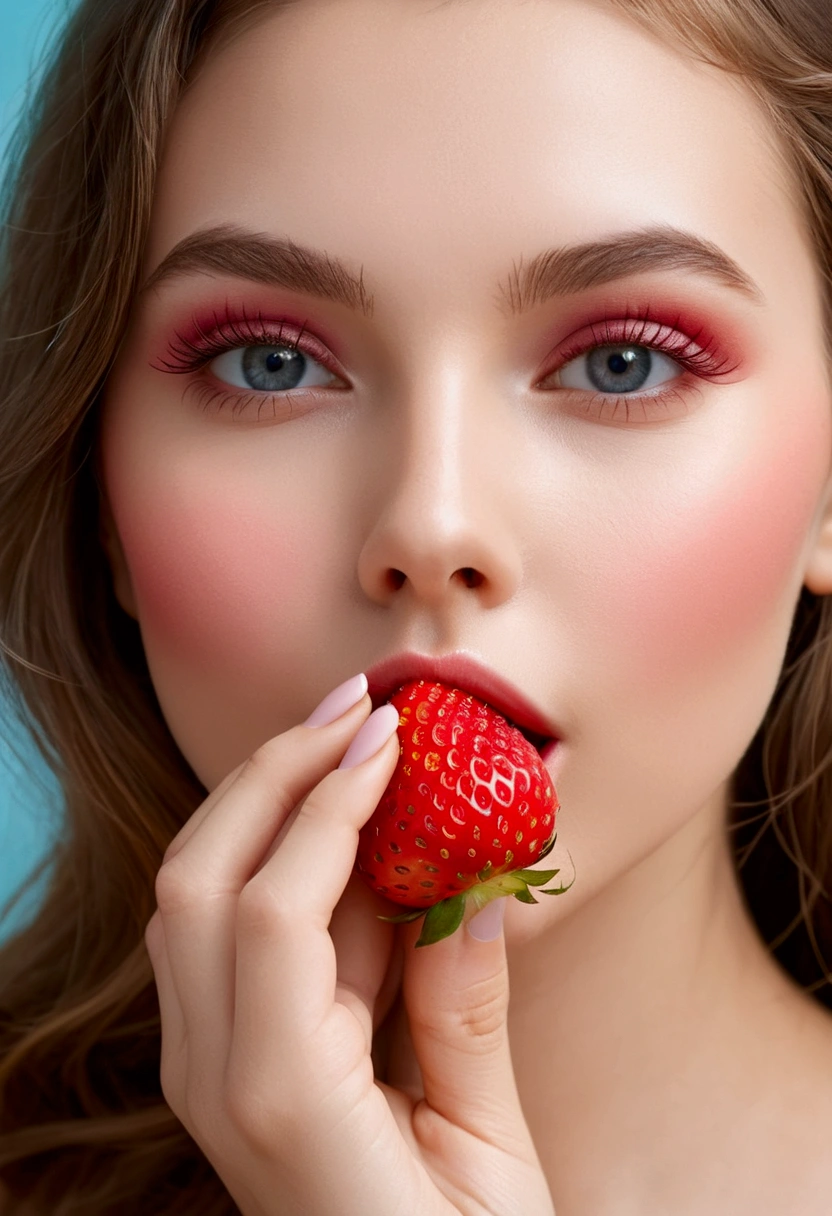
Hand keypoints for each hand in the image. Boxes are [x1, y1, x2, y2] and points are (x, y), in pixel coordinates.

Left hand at [144, 683, 554, 1215]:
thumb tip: (472, 884)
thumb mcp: (488, 1158)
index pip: (273, 903)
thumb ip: (468, 1014)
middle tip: (355, 712)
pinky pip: (228, 934)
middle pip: (197, 877)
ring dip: (265, 805)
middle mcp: (215, 1077)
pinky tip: (352, 836)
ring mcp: (207, 1072)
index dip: (329, 800)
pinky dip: (279, 863)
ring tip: (349, 746)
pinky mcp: (224, 1065)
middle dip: (272, 773)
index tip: (390, 736)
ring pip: (194, 896)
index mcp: (279, 1099)